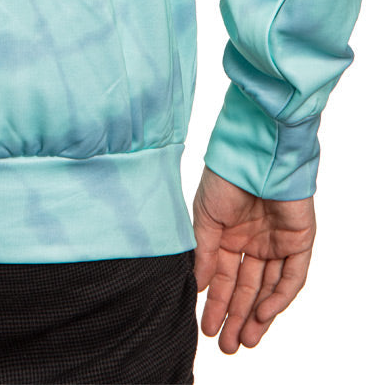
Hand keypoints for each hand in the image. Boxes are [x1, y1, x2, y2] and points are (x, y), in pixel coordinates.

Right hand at [192, 164, 315, 352]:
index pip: (223, 278)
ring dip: (257, 315)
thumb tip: (198, 287)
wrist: (255, 153)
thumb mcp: (205, 217)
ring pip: (269, 288)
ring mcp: (277, 243)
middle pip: (246, 288)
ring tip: (245, 340)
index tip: (206, 327)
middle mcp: (253, 243)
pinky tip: (263, 314)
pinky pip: (292, 277)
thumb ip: (203, 253)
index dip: (216, 304)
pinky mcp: (299, 242)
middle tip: (226, 345)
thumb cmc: (224, 177)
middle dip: (236, 317)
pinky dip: (279, 297)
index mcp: (228, 235)